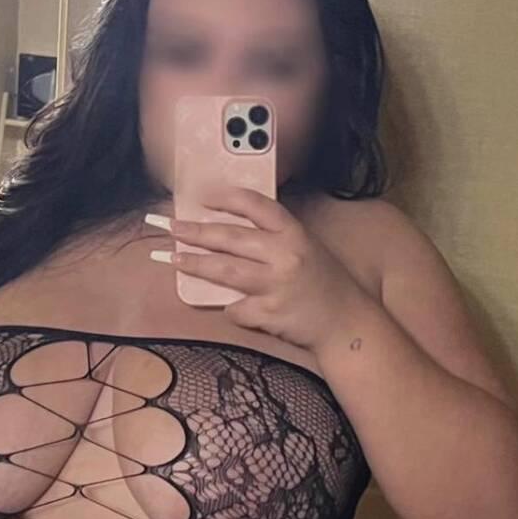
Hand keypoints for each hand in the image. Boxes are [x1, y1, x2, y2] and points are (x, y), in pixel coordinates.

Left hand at [150, 184, 365, 351]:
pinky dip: (232, 309)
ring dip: (195, 264)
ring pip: (224, 270)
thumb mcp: (305, 248)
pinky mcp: (269, 313)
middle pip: (230, 237)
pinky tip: (236, 309)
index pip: (255, 205)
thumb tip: (226, 231)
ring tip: (173, 259)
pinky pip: (237, 308)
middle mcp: (284, 254)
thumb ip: (273, 238)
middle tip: (171, 227)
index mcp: (294, 232)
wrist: (346, 322)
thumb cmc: (324, 283)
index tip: (202, 196)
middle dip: (195, 231)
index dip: (226, 198)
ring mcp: (275, 284)